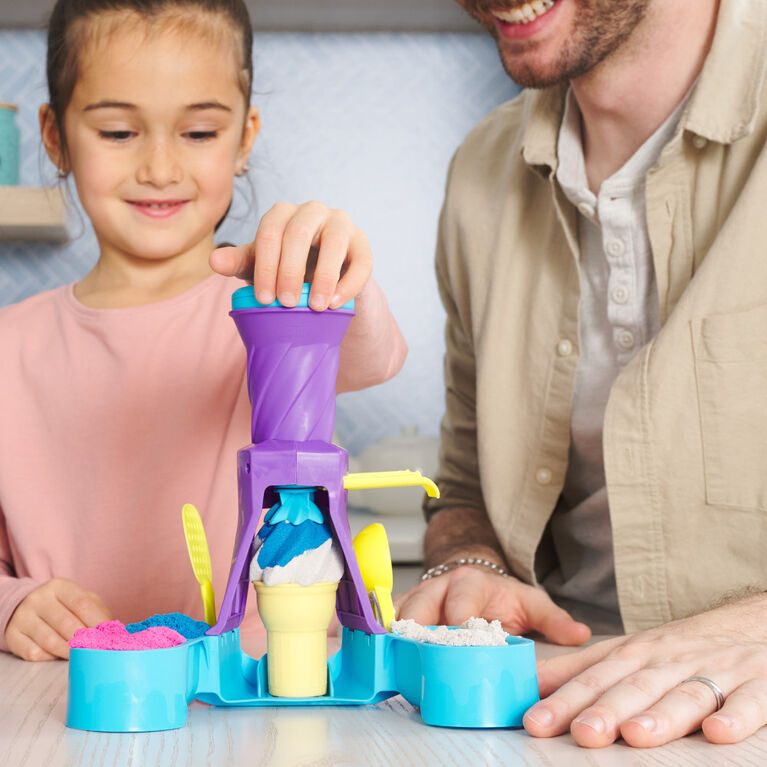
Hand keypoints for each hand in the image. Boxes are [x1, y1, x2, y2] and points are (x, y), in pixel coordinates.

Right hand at [5, 578, 111, 660]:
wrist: (26, 608)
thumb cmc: (63, 606)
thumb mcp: (80, 600)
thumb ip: (98, 611)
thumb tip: (115, 630)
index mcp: (60, 586)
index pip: (83, 604)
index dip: (98, 623)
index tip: (108, 636)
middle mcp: (39, 599)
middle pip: (67, 624)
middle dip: (84, 640)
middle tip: (96, 650)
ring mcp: (23, 617)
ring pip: (50, 641)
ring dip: (69, 652)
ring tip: (81, 656)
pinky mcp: (13, 636)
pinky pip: (34, 653)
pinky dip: (50, 658)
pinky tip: (58, 656)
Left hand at [209, 201, 372, 310]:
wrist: (321, 282)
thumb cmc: (285, 270)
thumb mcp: (261, 268)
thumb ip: (239, 263)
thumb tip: (214, 261)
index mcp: (282, 213)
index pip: (270, 232)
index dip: (265, 265)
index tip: (265, 298)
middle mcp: (312, 211)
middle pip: (298, 234)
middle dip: (290, 270)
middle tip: (285, 303)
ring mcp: (340, 224)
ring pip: (334, 242)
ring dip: (324, 276)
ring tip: (315, 306)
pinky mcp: (362, 244)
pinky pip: (361, 261)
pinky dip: (348, 284)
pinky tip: (335, 304)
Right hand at [394, 566, 590, 645]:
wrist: (472, 575)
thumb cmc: (500, 595)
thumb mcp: (530, 601)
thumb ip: (553, 619)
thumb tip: (580, 634)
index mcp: (470, 583)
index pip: (460, 605)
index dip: (458, 627)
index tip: (461, 646)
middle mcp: (439, 587)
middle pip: (420, 608)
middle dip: (420, 633)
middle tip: (423, 658)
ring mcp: (418, 596)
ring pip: (398, 614)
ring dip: (398, 638)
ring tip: (400, 661)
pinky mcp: (403, 607)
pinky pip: (387, 620)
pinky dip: (385, 637)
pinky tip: (387, 656)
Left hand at [524, 595, 766, 746]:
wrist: (748, 626)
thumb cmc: (677, 650)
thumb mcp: (626, 652)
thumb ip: (578, 670)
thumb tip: (529, 683)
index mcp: (636, 655)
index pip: (594, 679)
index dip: (564, 700)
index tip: (534, 722)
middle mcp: (670, 661)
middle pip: (636, 687)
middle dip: (607, 710)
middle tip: (583, 733)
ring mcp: (715, 671)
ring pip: (686, 694)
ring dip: (662, 715)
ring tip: (636, 734)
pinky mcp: (758, 684)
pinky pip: (750, 702)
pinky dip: (735, 716)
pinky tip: (717, 733)